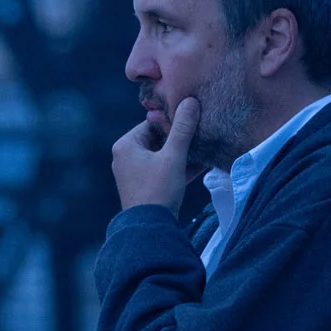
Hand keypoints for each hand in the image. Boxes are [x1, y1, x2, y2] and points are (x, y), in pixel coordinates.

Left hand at [112, 96, 200, 213]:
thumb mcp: (173, 157)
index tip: (193, 120)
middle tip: (202, 133)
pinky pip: (163, 171)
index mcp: (126, 145)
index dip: (174, 122)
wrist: (149, 229)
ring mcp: (134, 173)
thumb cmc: (158, 190)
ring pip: (163, 156)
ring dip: (183, 154)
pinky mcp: (144, 187)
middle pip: (158, 139)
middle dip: (180, 139)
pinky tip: (201, 164)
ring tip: (205, 148)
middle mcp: (125, 157)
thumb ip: (183, 129)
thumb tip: (190, 101)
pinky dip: (179, 168)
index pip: (152, 123)